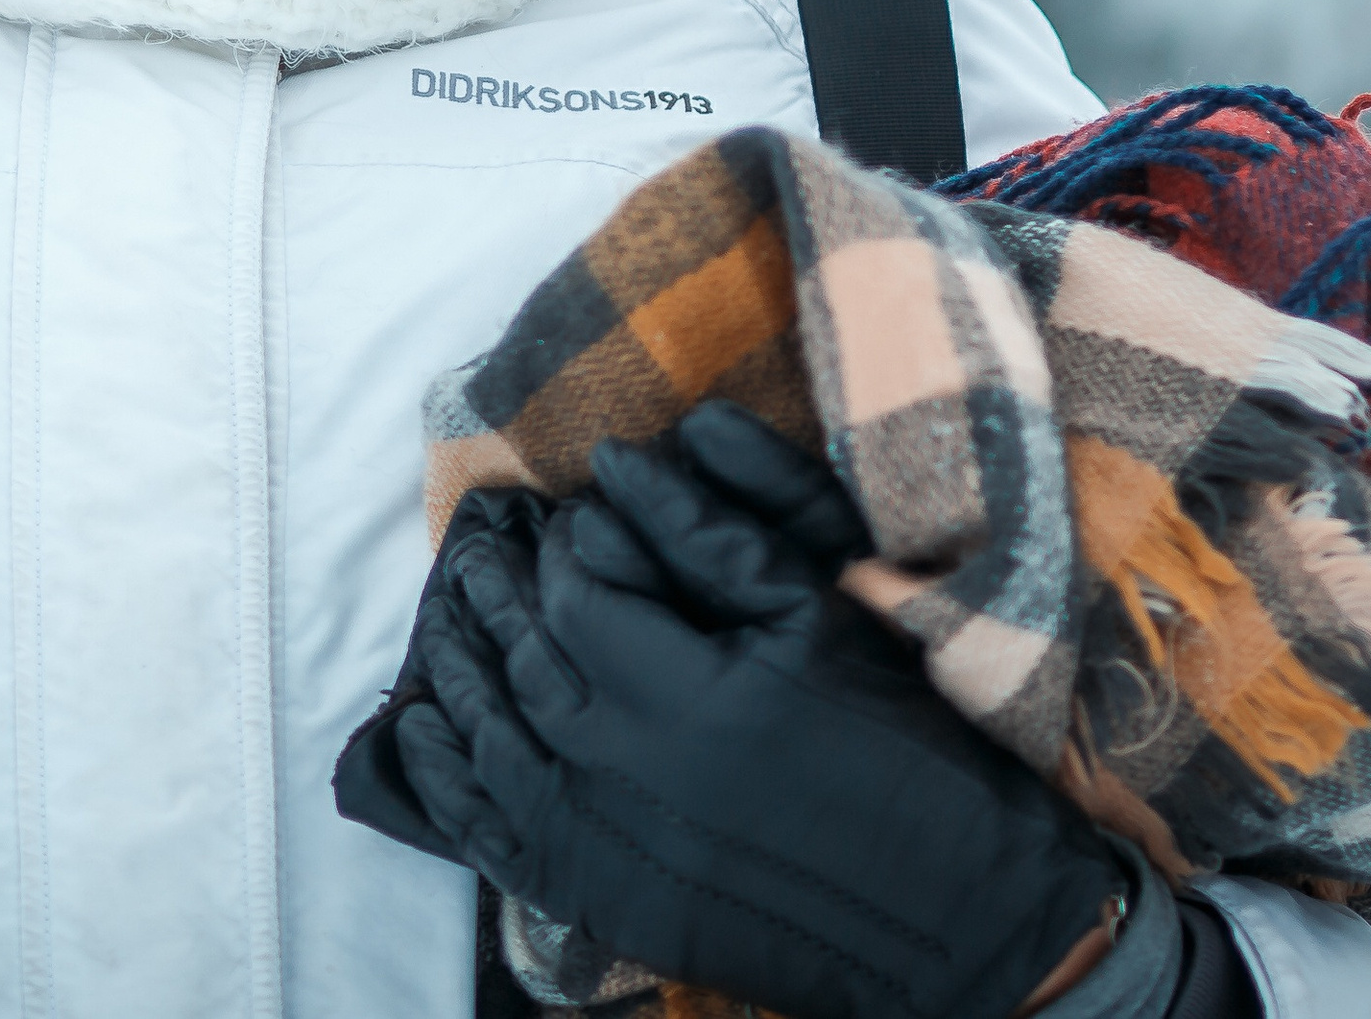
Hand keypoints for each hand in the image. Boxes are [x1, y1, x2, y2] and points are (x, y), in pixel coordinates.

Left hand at [391, 402, 1121, 1018]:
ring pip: (491, 742)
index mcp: (685, 692)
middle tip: (486, 552)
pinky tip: (421, 733)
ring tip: (452, 620)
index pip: (576, 591)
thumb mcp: (816, 612)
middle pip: (524, 662)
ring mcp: (606, 848)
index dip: (567, 544)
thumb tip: (621, 461)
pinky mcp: (604, 900)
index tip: (574, 521)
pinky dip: (446, 779)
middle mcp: (626, 774)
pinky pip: (492, 836)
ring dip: (460, 673)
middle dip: (500, 596)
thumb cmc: (895, 741)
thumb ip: (711, 531)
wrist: (949, 908)